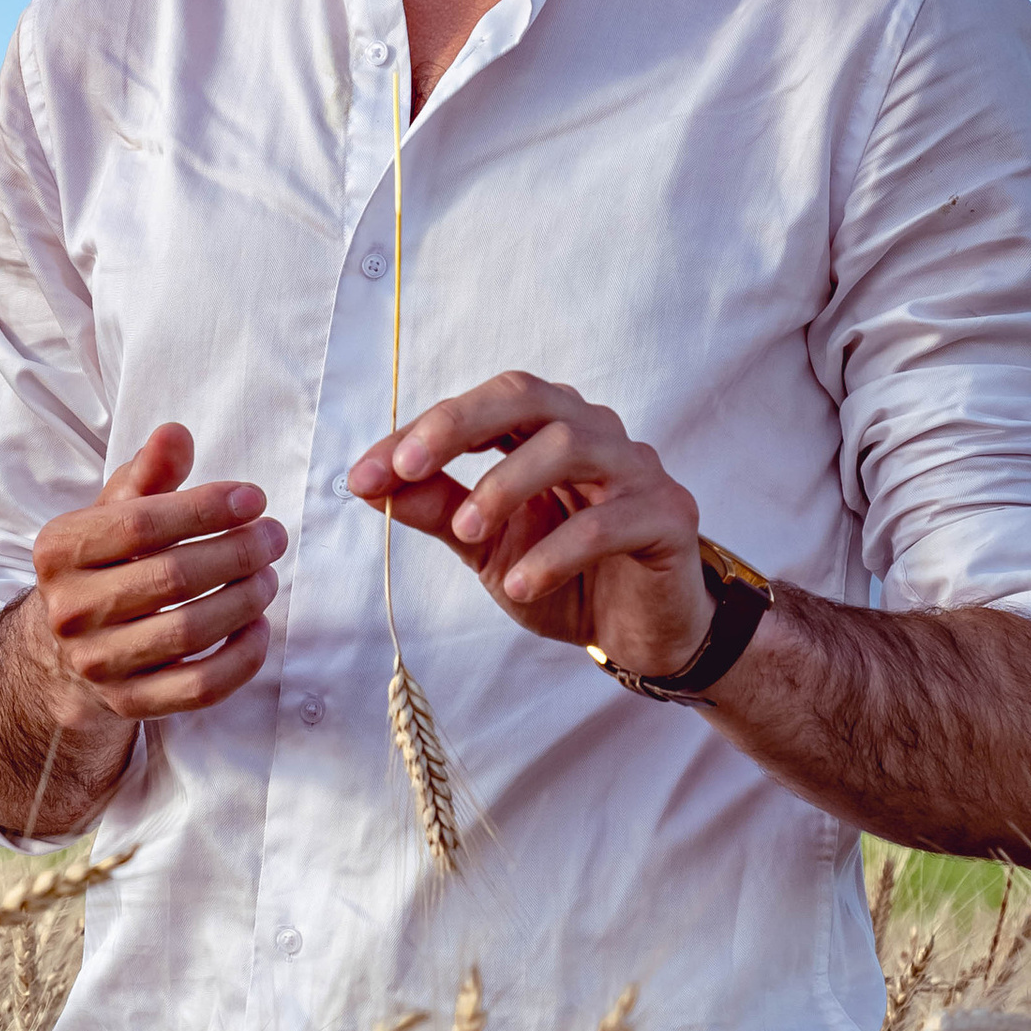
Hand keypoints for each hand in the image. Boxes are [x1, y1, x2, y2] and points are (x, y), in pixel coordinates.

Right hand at [25, 423, 282, 723]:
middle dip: (237, 552)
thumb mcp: (112, 515)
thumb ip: (147, 475)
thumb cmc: (103, 567)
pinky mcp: (130, 705)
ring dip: (245, 600)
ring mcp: (98, 664)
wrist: (61, 655)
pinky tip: (259, 627)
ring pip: (190, 633)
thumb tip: (176, 434)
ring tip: (267, 576)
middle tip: (273, 537)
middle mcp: (70, 611)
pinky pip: (200, 687)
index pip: (141, 525)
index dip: (205, 509)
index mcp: (59, 551)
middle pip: (172, 578)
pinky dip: (242, 659)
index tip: (254, 499)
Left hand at [347, 371, 712, 678]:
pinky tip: (521, 583)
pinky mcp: (668, 516)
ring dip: (504, 486)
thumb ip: (437, 509)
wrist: (640, 633)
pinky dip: (555, 552)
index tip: (362, 475)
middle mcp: (594, 433)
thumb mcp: (486, 546)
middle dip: (458, 425)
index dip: (418, 433)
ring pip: (568, 445)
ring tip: (465, 533)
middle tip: (406, 468)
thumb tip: (367, 484)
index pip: (479, 407)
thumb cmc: (567, 577)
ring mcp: (636, 470)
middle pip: (526, 396)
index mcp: (546, 428)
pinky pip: (607, 521)